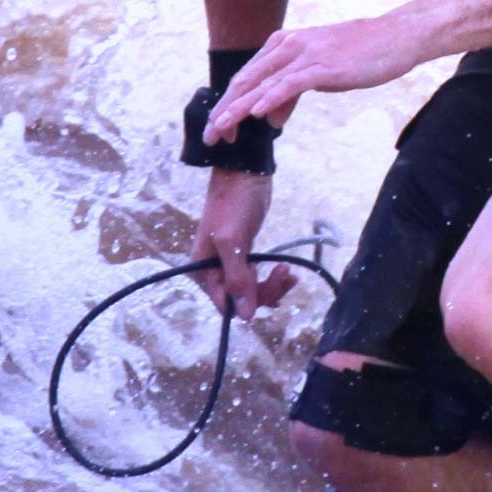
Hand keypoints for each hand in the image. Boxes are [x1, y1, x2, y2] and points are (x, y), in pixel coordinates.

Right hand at [189, 169, 291, 315]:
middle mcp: (213, 271)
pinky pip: (257, 278)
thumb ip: (237, 278)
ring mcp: (230, 263)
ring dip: (273, 286)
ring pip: (252, 291)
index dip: (247, 303)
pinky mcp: (245, 255)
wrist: (244, 175)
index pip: (225, 304)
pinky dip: (272, 279)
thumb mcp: (232, 242)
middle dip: (265, 292)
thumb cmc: (233, 204)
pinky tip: (286, 273)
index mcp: (203, 271)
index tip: (270, 292)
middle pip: (241, 300)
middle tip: (285, 275)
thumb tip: (244, 315)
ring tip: (288, 272)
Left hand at [208, 11, 435, 142]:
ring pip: (263, 84)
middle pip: (247, 80)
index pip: (247, 76)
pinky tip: (257, 113)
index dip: (229, 103)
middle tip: (210, 136)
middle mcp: (288, 46)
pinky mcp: (322, 66)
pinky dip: (271, 98)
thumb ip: (289, 93)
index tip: (218, 127)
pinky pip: (291, 84)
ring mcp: (305, 55)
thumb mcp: (317, 74)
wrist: (394, 38)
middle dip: (225, 109)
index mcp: (284, 44)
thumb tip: (268, 119)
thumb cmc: (359, 55)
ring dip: (239, 109)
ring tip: (222, 129)